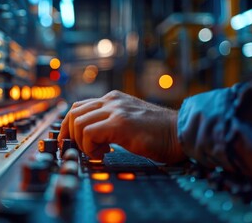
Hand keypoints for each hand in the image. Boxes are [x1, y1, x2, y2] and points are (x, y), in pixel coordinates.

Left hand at [58, 90, 186, 162]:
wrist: (181, 133)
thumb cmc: (159, 133)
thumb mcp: (130, 121)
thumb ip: (111, 122)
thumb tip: (90, 136)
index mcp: (113, 99)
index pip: (79, 107)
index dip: (69, 126)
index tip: (70, 142)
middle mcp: (112, 100)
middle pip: (73, 112)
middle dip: (69, 134)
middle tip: (78, 151)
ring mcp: (115, 109)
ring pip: (78, 122)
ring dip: (82, 143)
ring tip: (99, 152)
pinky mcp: (119, 123)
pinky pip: (88, 133)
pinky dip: (90, 148)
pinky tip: (105, 153)